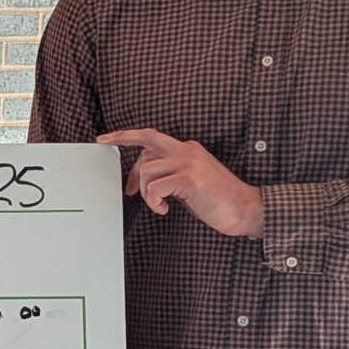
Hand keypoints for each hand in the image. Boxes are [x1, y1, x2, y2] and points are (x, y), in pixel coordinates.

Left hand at [97, 129, 264, 237]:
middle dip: (121, 138)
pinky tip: (165, 209)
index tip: (108, 139)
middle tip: (102, 142)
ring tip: (158, 205)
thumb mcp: (190, 183)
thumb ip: (170, 175)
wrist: (246, 209)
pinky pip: (155, 187)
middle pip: (147, 138)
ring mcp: (189, 162)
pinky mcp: (190, 178)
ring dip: (145, 192)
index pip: (152, 139)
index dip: (128, 138)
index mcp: (188, 150)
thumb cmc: (218, 200)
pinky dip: (154, 201)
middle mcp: (187, 150)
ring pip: (146, 170)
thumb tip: (142, 181)